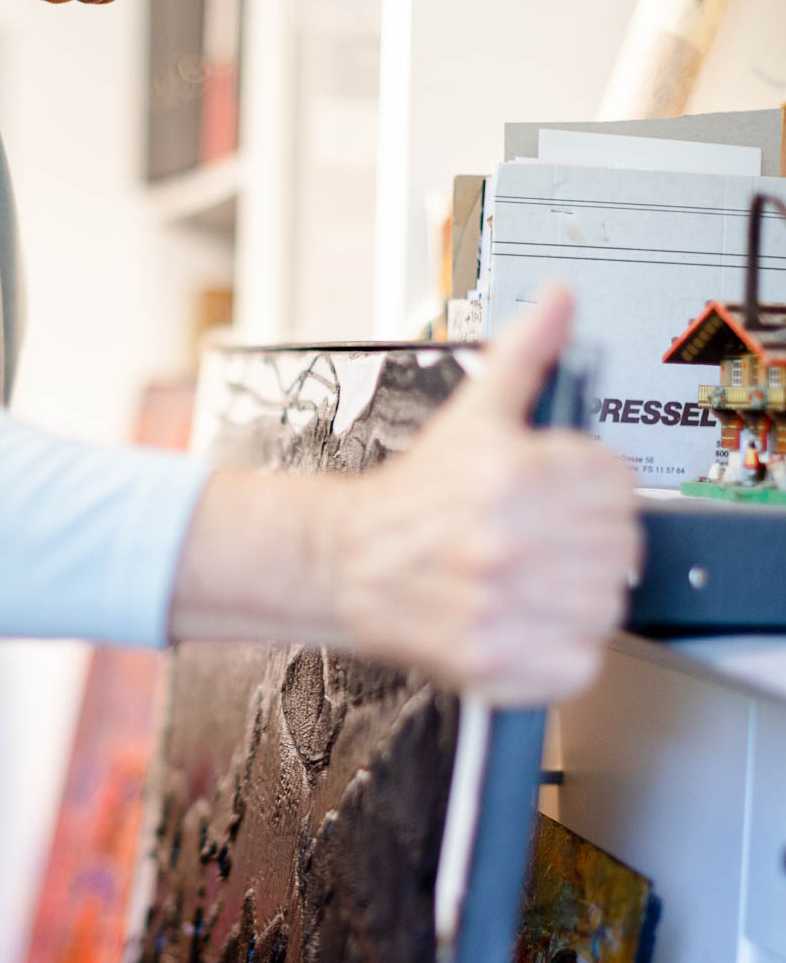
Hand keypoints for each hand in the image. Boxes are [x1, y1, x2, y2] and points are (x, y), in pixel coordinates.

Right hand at [327, 287, 640, 702]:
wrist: (342, 563)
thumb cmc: (410, 499)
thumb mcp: (471, 414)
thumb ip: (526, 355)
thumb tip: (559, 300)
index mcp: (513, 475)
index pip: (619, 486)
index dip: (594, 492)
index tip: (562, 500)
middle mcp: (507, 540)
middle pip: (619, 548)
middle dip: (588, 545)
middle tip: (545, 543)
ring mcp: (501, 604)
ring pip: (605, 606)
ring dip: (580, 599)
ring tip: (534, 582)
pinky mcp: (494, 660)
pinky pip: (578, 661)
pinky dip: (563, 652)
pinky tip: (528, 621)